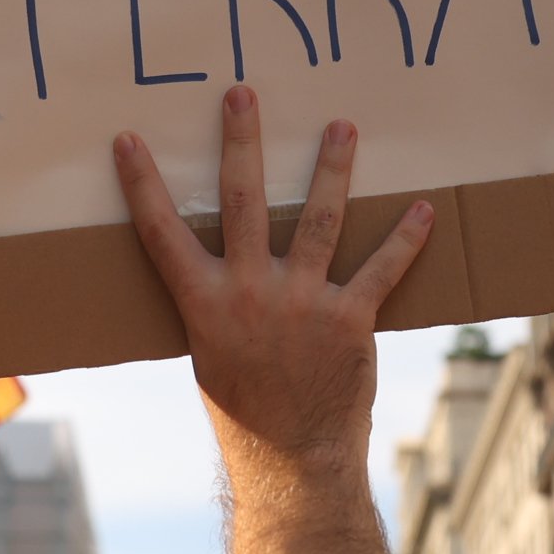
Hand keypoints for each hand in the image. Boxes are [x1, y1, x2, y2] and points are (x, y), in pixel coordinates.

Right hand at [115, 89, 433, 477]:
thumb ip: (215, 306)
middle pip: (244, 202)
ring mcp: (304, 304)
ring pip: (320, 219)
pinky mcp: (351, 320)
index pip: (164, 233)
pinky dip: (405, 239)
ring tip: (342, 126)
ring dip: (332, 168)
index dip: (143, 185)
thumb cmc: (245, 412)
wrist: (293, 460)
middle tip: (242, 93)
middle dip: (242, 143)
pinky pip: (382, 270)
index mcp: (205, 304)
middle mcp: (251, 294)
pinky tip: (424, 210)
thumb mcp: (211, 356)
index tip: (129, 140)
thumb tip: (216, 272)